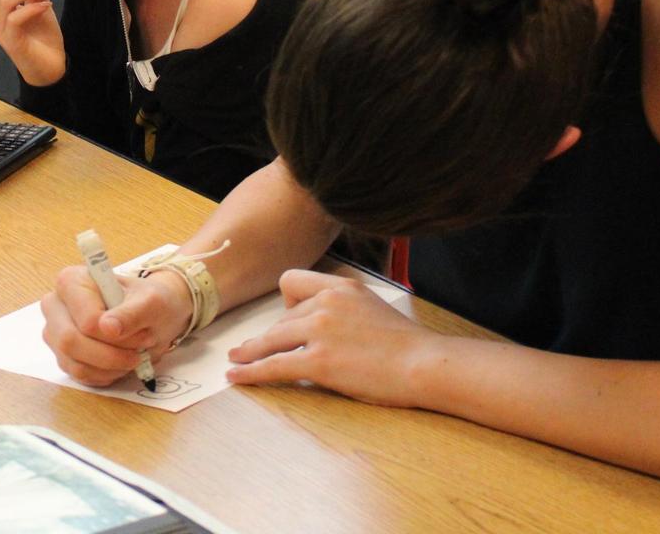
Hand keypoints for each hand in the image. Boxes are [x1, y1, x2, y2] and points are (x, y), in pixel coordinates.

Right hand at [39, 263, 192, 386]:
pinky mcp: (62, 355)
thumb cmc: (147, 302)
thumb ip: (130, 314)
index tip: (143, 335)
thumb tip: (108, 327)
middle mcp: (55, 306)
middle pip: (71, 341)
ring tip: (132, 356)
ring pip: (75, 363)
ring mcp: (56, 333)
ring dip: (111, 367)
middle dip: (111, 355)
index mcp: (71, 281)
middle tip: (138, 354)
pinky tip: (120, 363)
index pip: (87, 320)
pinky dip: (105, 375)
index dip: (117, 336)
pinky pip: (79, 375)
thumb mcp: (150, 303)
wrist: (151, 316)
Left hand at [224, 270, 431, 407]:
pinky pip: (273, 365)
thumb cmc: (404, 343)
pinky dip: (251, 372)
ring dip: (250, 351)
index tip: (290, 321)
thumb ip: (342, 306)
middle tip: (263, 349)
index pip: (292, 283)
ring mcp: (320, 331)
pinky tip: (236, 376)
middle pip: (281, 317)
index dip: (287, 304)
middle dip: (276, 336)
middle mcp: (325, 303)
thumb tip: (317, 323)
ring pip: (271, 340)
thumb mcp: (371, 306)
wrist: (424, 363)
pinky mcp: (318, 361)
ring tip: (235, 359)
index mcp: (339, 286)